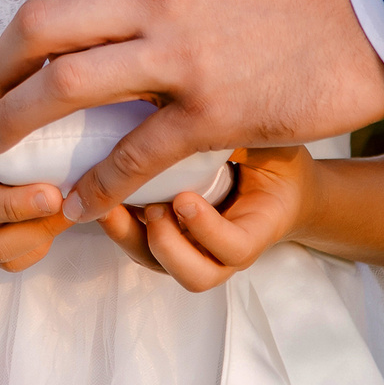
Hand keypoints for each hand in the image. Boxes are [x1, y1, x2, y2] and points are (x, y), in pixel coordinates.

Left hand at [0, 0, 383, 226]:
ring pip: (66, 88)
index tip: (22, 59)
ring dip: (19, 124)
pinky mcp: (212, 108)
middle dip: (0, 69)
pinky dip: (96, 182)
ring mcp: (179, 50)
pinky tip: (80, 202)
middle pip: (39, 26)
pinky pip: (131, 153)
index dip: (33, 28)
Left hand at [99, 146, 314, 290]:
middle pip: (195, 274)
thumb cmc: (278, 166)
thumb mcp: (272, 147)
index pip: (236, 248)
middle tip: (152, 207)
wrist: (280, 188)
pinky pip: (138, 243)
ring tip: (114, 204)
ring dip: (131, 237)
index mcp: (257, 228)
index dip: (208, 230)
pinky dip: (117, 224)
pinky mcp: (167, 235)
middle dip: (166, 245)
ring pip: (158, 264)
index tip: (185, 199)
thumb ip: (247, 138)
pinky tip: (103, 195)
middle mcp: (223, 250)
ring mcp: (192, 247)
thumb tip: (212, 110)